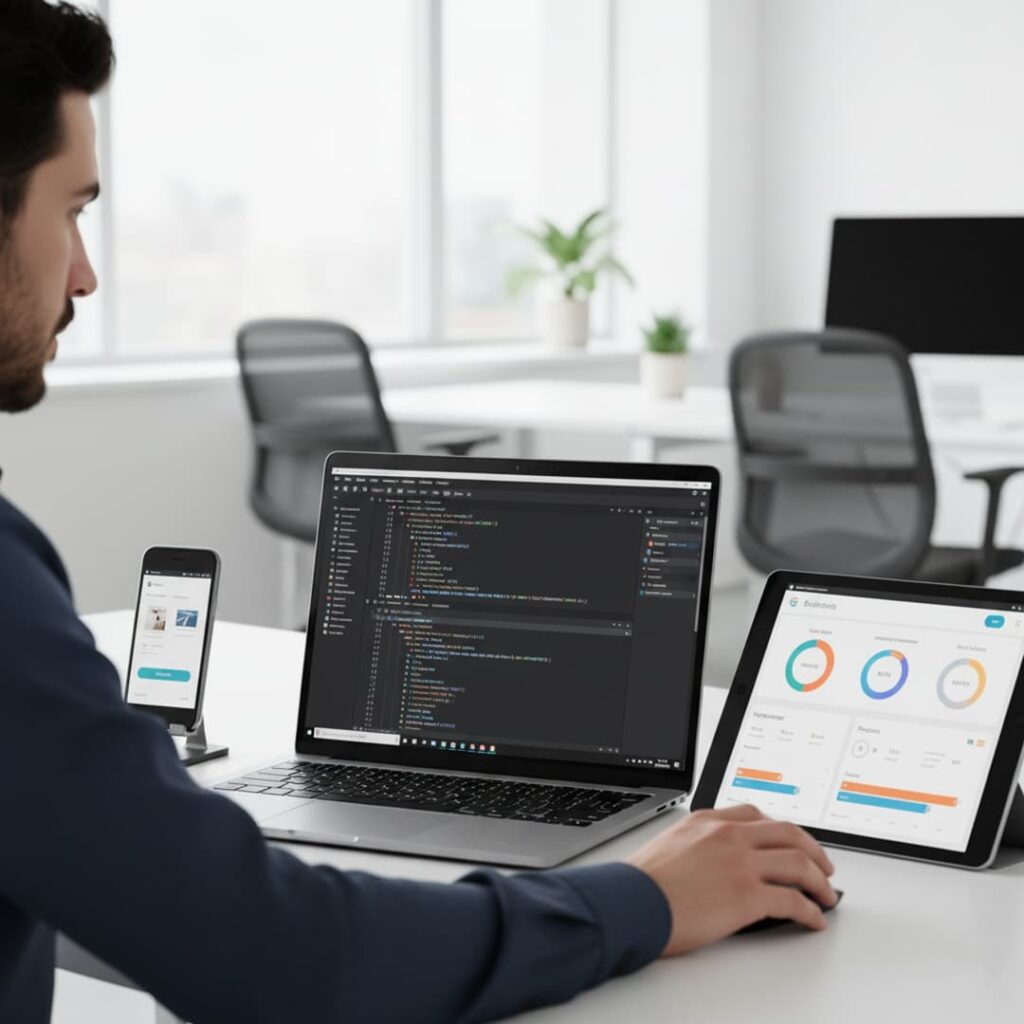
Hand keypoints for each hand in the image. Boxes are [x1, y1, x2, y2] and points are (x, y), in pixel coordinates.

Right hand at [627, 804, 837, 955]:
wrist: (630, 901)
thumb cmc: (641, 883)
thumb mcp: (669, 846)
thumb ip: (697, 847)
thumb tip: (714, 867)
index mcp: (707, 821)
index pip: (755, 814)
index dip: (781, 829)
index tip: (790, 841)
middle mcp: (728, 835)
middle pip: (787, 833)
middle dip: (812, 850)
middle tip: (823, 867)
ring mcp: (740, 863)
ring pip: (798, 862)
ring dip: (819, 880)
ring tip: (826, 895)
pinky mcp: (747, 895)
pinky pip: (793, 900)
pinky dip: (810, 912)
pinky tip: (813, 920)